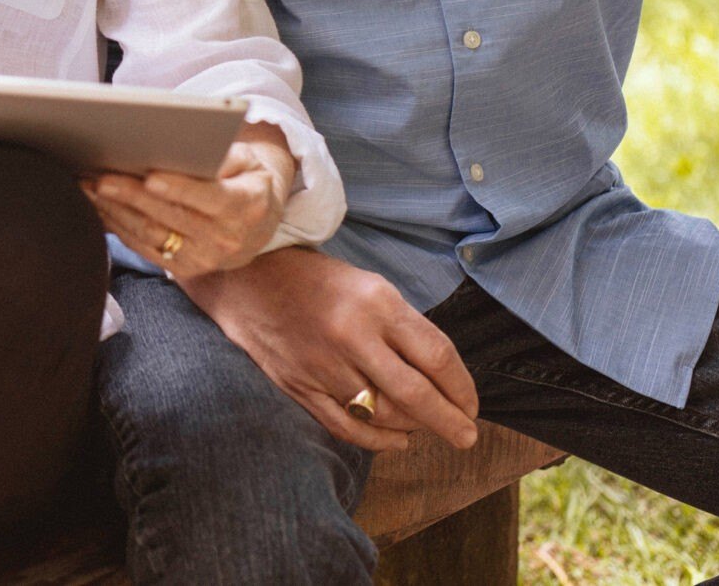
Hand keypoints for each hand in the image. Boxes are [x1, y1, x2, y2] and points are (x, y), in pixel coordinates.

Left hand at [82, 127, 296, 278]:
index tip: (151, 176)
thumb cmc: (246, 180)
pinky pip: (144, 248)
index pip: (211, 198)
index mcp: (247, 207)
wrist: (258, 227)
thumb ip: (223, 156)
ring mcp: (203, 259)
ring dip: (116, 212)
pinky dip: (118, 227)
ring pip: (151, 234)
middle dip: (132, 196)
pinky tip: (98, 207)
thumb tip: (186, 147)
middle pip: (171, 216)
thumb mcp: (248, 161)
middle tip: (101, 178)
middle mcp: (225, 239)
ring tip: (88, 188)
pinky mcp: (182, 269)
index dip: (180, 188)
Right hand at [179, 246, 478, 453]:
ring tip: (428, 427)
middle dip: (449, 422)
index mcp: (376, 302)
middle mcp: (351, 335)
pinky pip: (347, 427)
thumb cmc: (317, 280)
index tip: (472, 405)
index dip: (462, 387)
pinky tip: (397, 441)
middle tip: (467, 436)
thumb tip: (442, 377)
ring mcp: (322, 364)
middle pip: (415, 393)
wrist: (246, 276)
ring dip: (414, 427)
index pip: (436, 355)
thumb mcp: (369, 285)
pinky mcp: (299, 386)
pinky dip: (378, 441)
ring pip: (383, 414)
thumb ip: (403, 328)